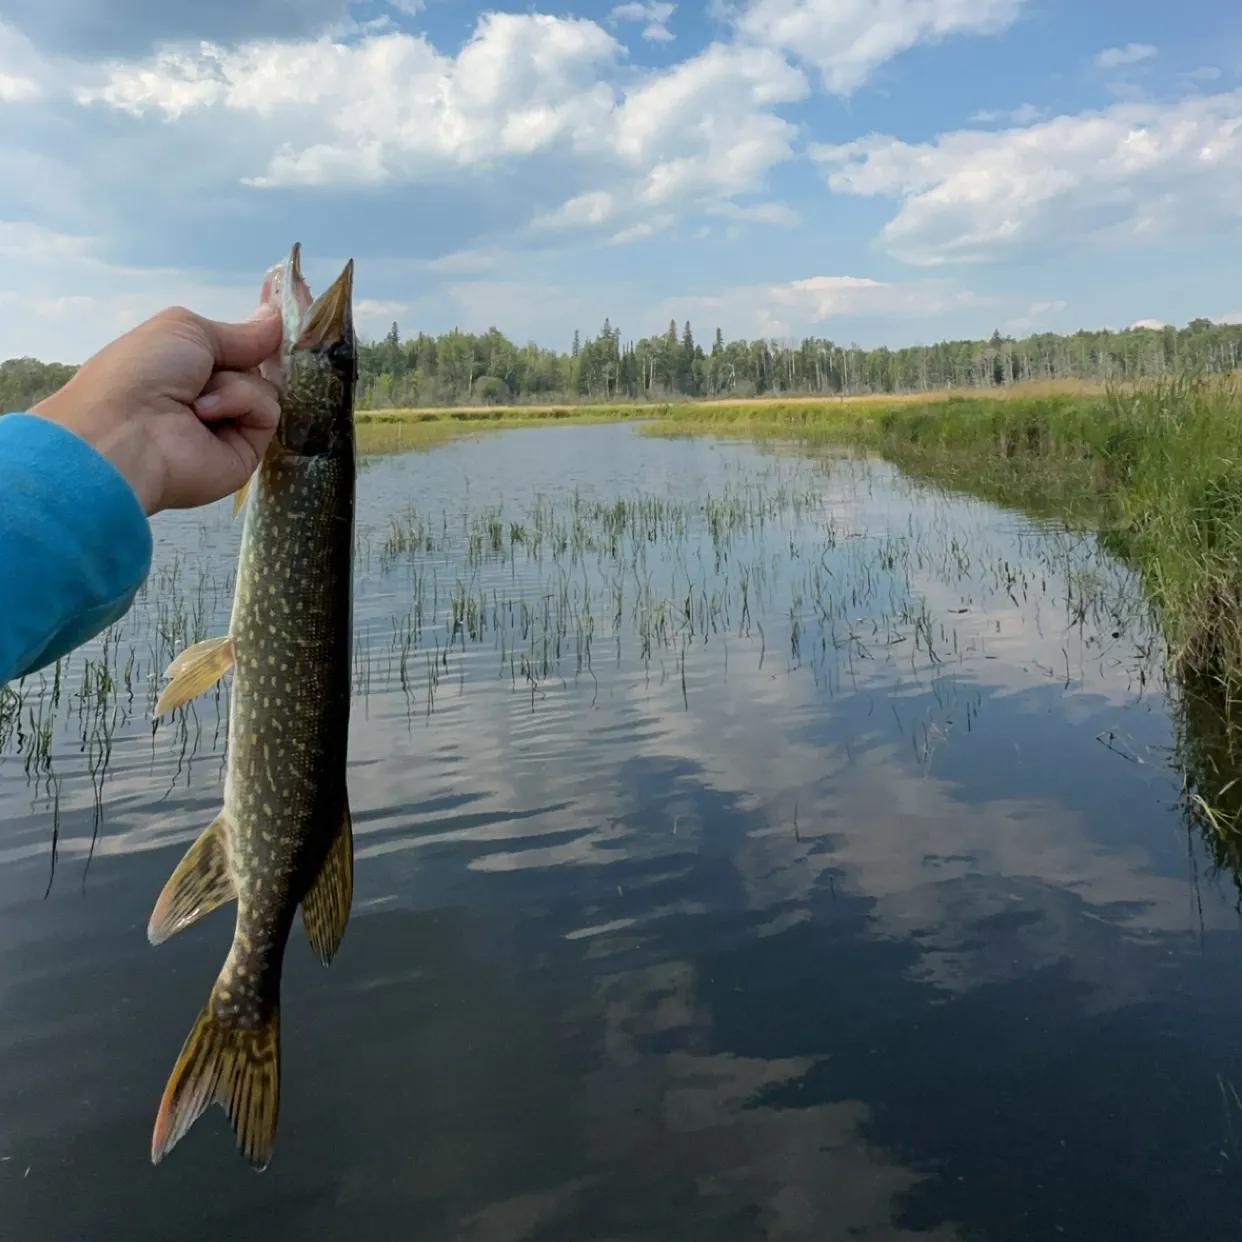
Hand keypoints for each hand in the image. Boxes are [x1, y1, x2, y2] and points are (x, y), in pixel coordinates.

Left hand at [31, 304, 283, 514]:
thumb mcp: (187, 329)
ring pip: (265, 388)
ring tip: (197, 400)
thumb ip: (240, 332)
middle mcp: (209, 397)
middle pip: (254, 368)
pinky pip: (267, 413)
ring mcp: (230, 426)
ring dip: (233, 384)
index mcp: (188, 367)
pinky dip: (242, 403)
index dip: (254, 337)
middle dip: (243, 358)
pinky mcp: (247, 452)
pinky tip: (206, 414)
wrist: (127, 433)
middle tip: (217, 364)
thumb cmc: (144, 370)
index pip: (235, 349)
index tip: (277, 319)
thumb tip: (279, 317)